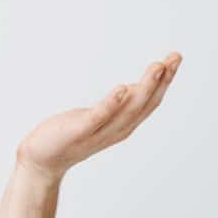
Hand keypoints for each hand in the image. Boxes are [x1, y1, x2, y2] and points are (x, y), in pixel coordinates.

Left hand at [16, 51, 182, 182]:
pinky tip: (121, 89)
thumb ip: (117, 106)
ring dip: (145, 87)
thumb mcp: (98, 118)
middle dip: (162, 81)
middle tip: (174, 57)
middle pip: (145, 104)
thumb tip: (134, 88)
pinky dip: (111, 104)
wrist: (42, 160)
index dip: (165, 82)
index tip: (175, 59)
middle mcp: (116, 130)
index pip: (150, 102)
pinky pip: (98, 117)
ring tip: (157, 67)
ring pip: (128, 109)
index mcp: (122, 126)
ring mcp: (98, 132)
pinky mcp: (79, 131)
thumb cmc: (69, 135)